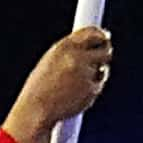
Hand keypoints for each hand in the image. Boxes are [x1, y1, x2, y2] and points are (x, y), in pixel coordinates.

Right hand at [3, 27, 112, 142]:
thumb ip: (70, 52)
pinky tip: (76, 94)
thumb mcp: (50, 61)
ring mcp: (85, 73)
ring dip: (98, 71)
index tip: (103, 36)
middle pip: (104, 47)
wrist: (36, 110)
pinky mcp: (91, 88)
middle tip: (103, 55)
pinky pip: (99, 84)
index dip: (100, 34)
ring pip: (103, 67)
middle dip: (106, 50)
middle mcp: (76, 57)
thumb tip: (91, 45)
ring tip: (78, 83)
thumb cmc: (40, 88)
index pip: (91, 32)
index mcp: (63, 47)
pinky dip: (92, 88)